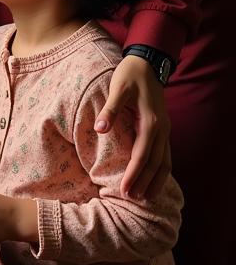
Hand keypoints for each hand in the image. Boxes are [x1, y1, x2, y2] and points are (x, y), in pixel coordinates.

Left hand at [94, 55, 170, 198]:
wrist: (147, 64)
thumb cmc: (129, 76)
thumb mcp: (117, 89)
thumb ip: (109, 110)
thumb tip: (100, 129)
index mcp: (150, 123)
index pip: (142, 156)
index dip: (134, 174)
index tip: (125, 190)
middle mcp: (161, 130)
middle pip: (156, 164)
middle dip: (145, 183)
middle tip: (132, 199)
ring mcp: (164, 130)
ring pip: (164, 162)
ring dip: (155, 180)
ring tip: (145, 198)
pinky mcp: (162, 129)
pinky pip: (164, 155)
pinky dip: (160, 170)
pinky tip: (153, 179)